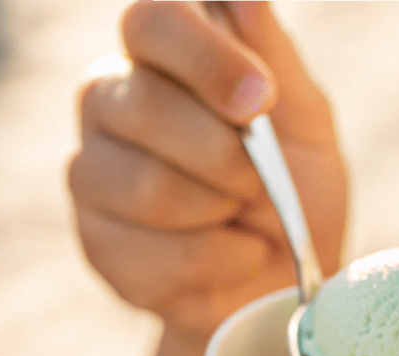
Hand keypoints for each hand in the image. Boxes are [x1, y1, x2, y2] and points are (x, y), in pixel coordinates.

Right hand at [69, 0, 345, 339]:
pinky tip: (230, 255)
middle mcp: (110, 102)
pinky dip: (217, 261)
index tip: (260, 99)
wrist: (284, 286)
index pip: (151, 21)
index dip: (206, 58)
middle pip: (146, 107)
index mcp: (160, 56)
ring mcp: (92, 173)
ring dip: (220, 210)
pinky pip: (154, 254)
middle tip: (260, 181)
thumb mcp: (306, 124)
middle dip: (227, 156)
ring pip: (147, 186)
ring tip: (241, 216)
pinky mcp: (95, 243)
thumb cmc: (297, 193)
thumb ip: (275, 59)